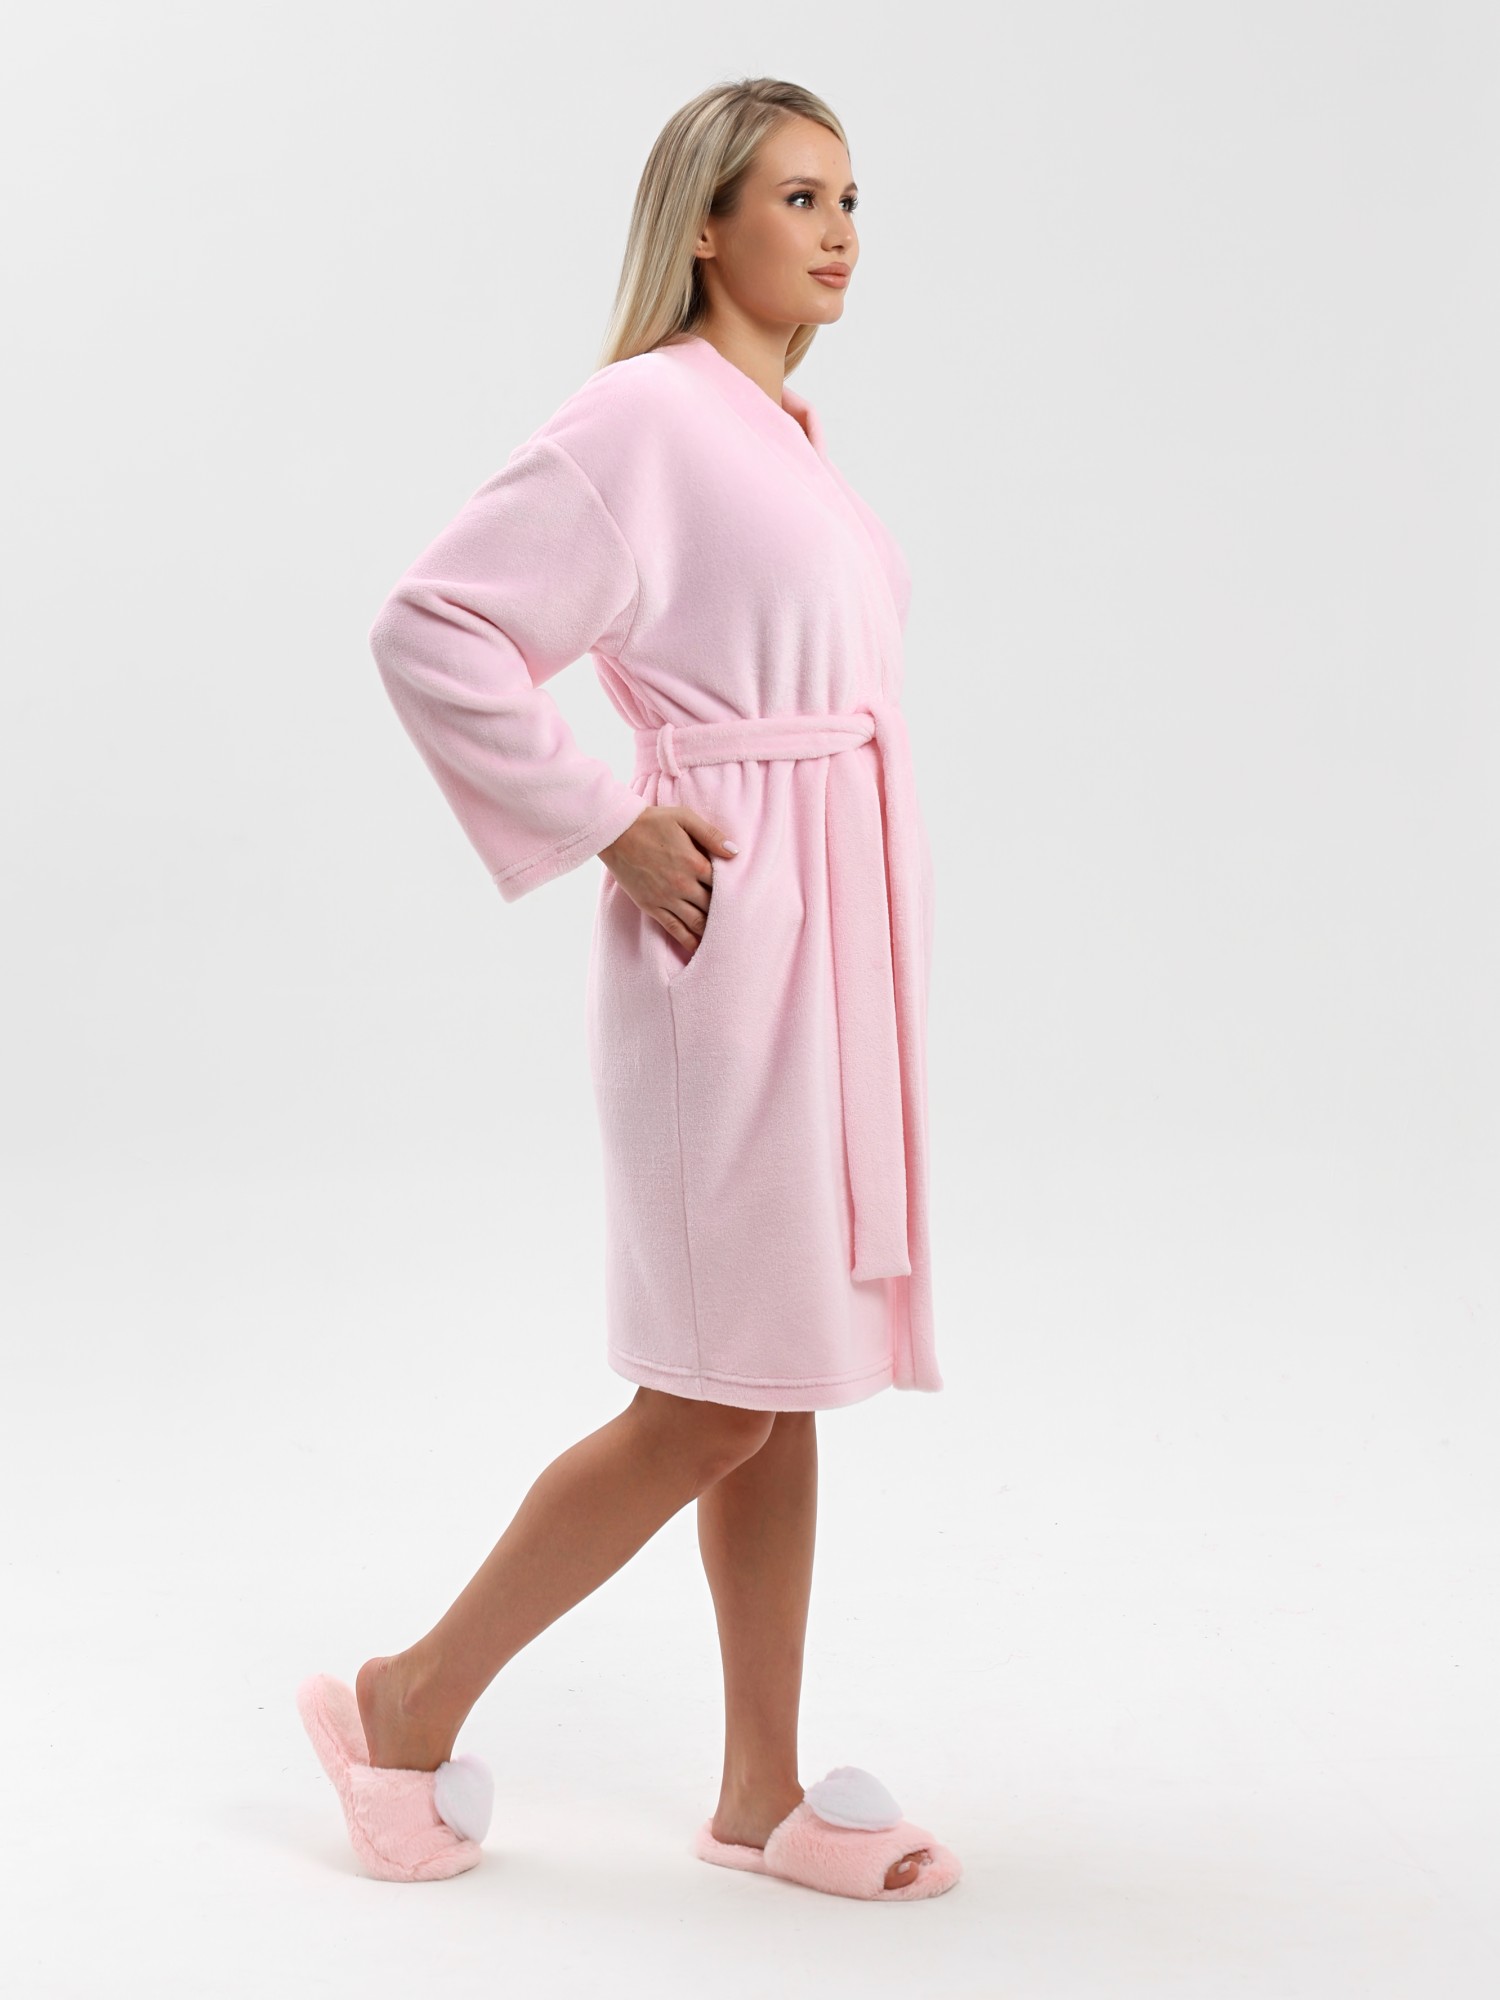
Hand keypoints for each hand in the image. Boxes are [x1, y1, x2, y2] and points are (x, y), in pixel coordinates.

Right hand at [598, 805, 738, 958]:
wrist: (615, 832)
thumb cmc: (652, 821)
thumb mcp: (684, 818)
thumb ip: (711, 835)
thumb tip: (736, 852)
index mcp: (695, 863)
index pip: (725, 885)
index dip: (735, 891)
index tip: (743, 896)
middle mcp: (683, 885)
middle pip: (713, 906)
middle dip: (725, 913)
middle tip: (738, 921)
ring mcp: (666, 898)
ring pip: (697, 922)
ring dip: (711, 931)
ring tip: (723, 938)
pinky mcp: (651, 906)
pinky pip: (674, 929)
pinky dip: (688, 941)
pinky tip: (698, 948)